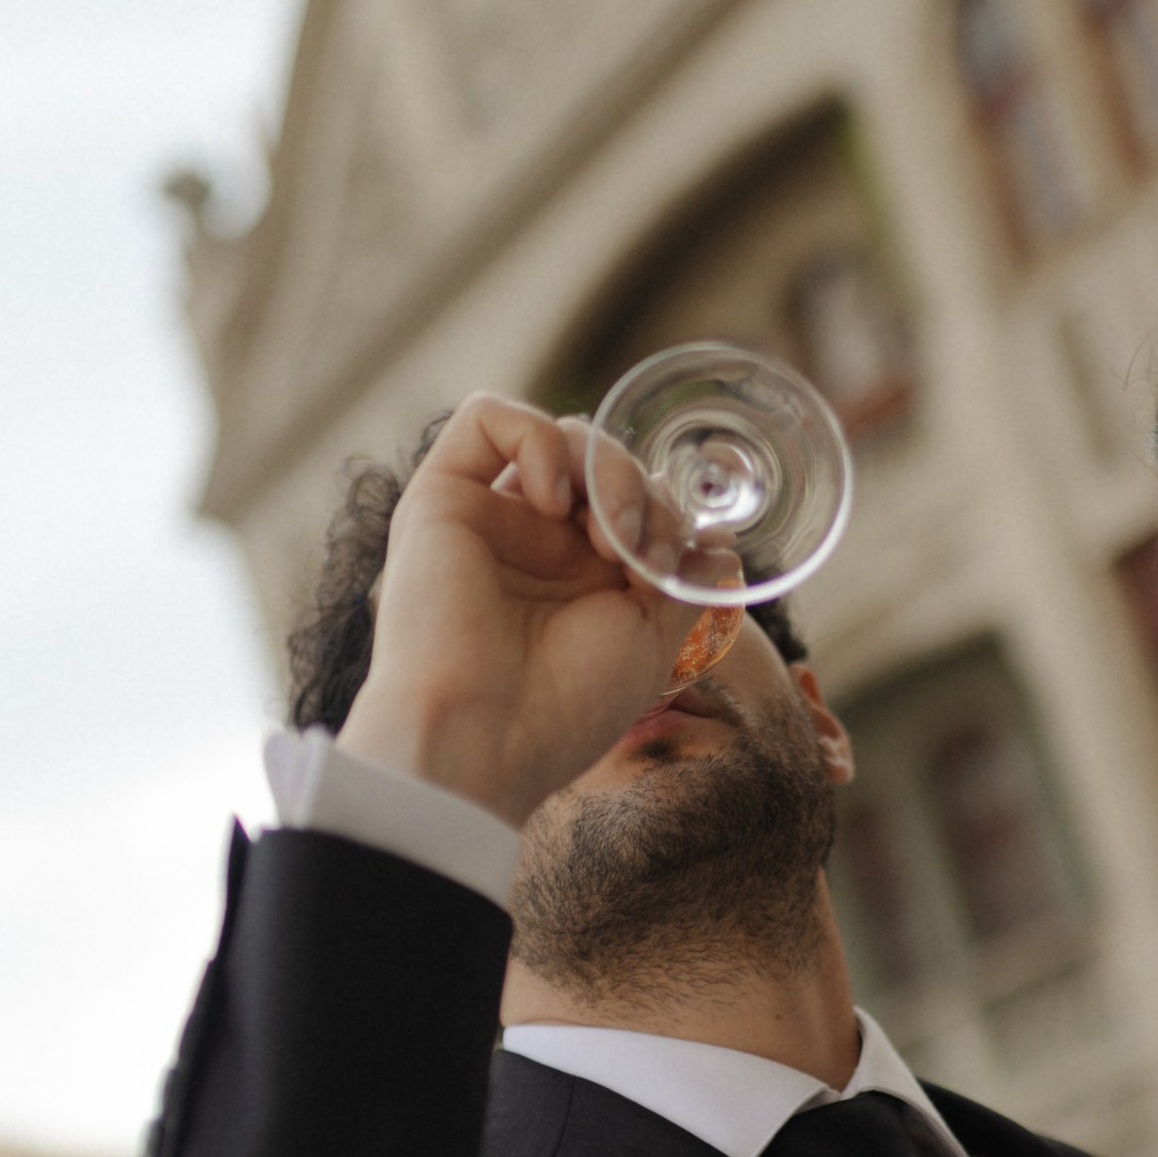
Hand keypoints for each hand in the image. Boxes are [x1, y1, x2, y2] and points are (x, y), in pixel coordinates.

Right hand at [337, 396, 689, 826]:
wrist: (484, 739)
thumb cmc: (564, 708)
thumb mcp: (650, 642)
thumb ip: (682, 582)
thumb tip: (717, 541)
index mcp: (580, 577)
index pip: (637, 499)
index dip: (668, 513)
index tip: (673, 565)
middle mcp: (533, 542)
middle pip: (605, 461)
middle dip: (644, 493)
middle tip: (641, 552)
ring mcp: (488, 517)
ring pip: (561, 435)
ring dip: (606, 470)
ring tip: (606, 537)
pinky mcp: (440, 499)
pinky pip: (484, 416)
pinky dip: (535, 438)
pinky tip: (553, 499)